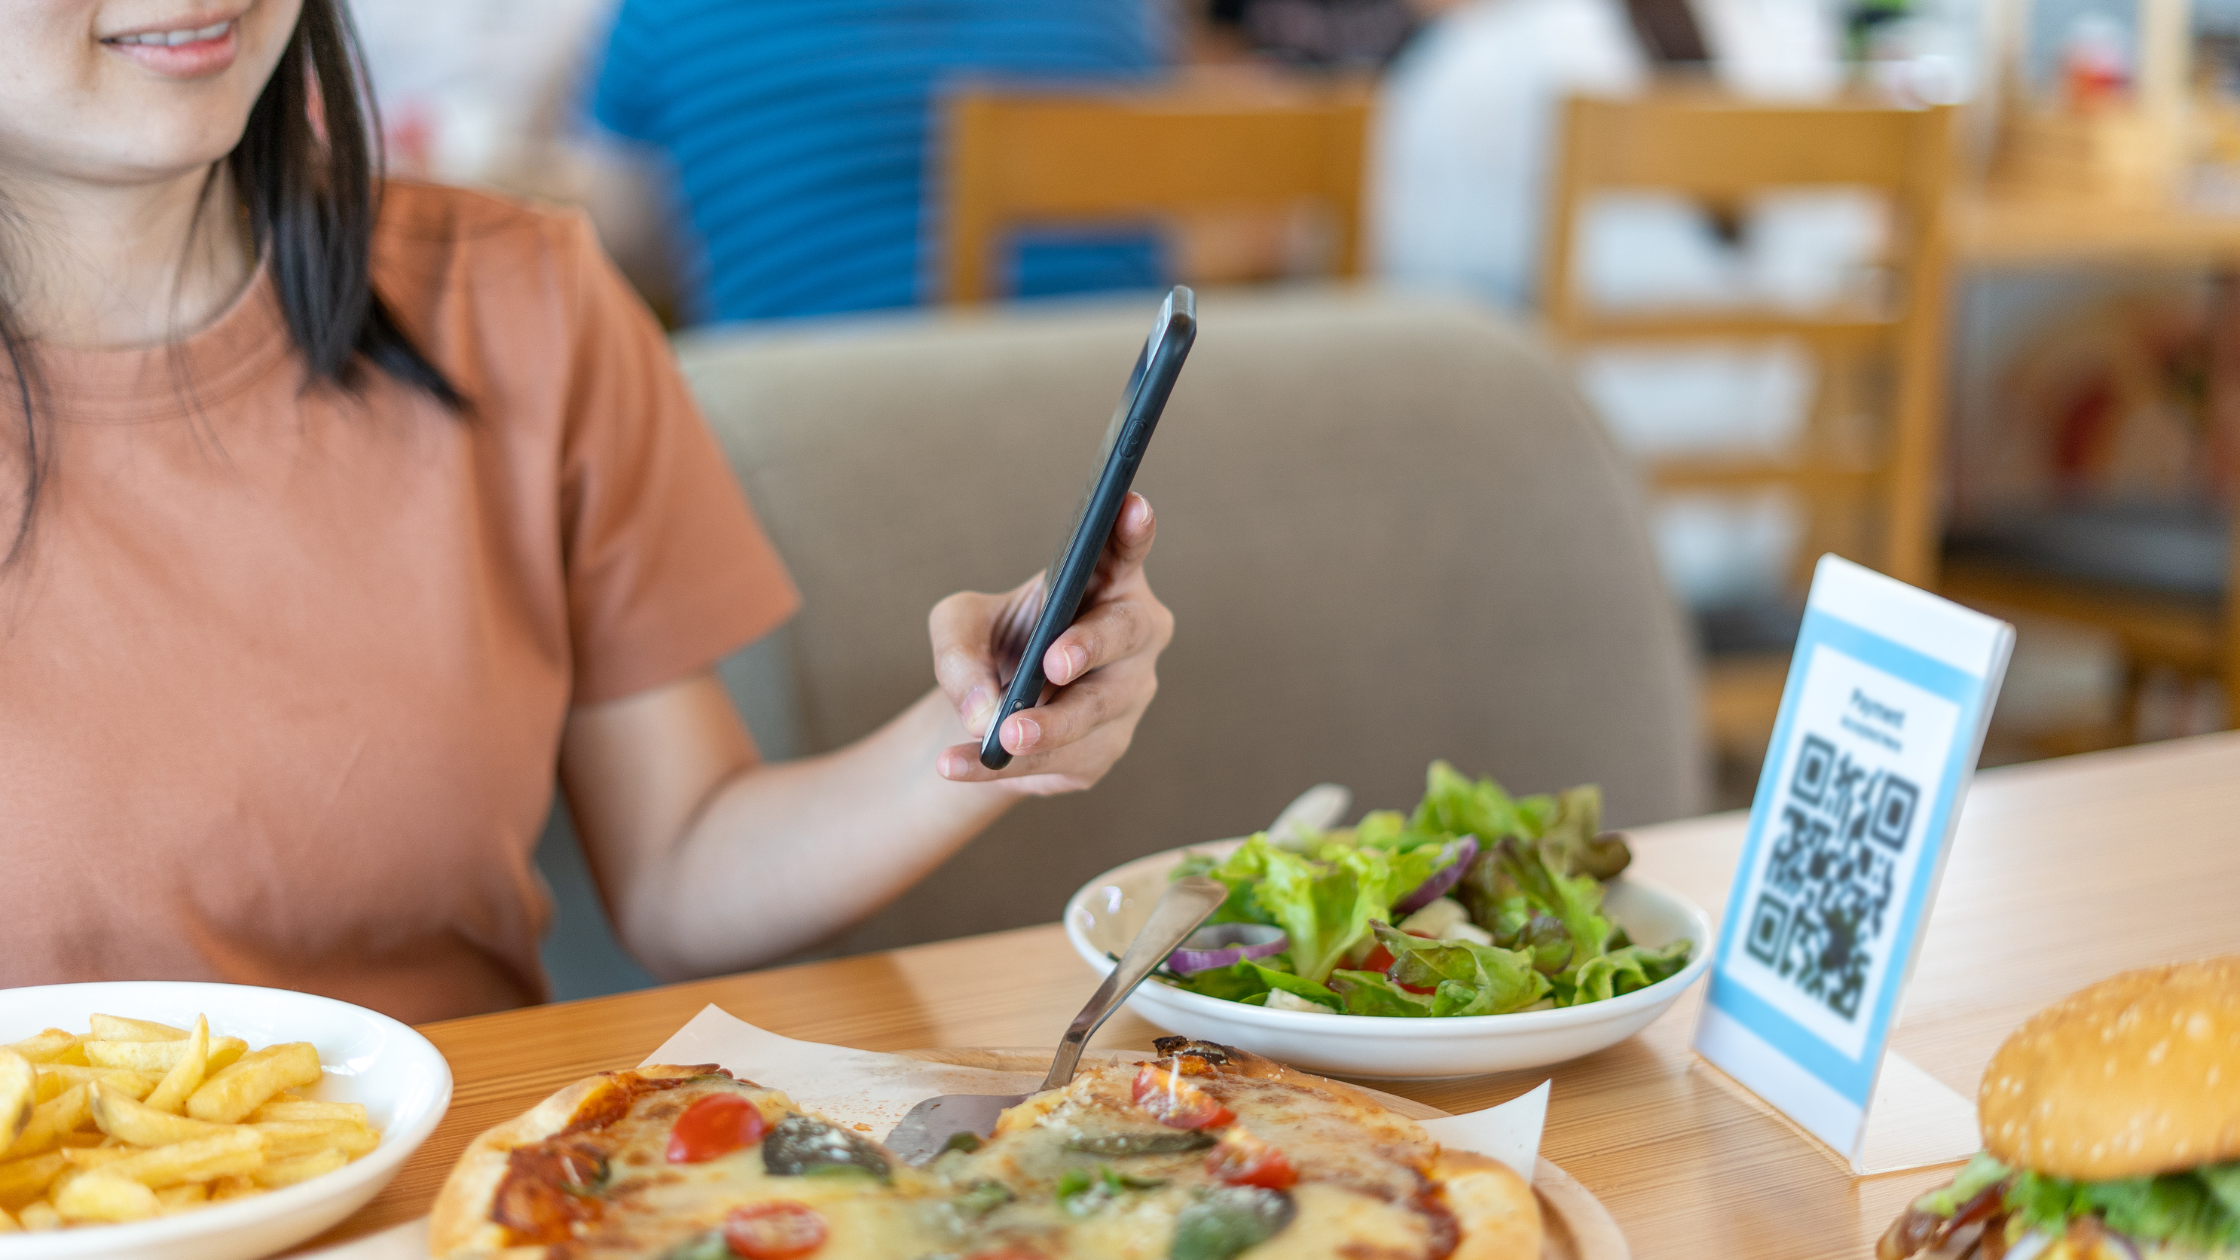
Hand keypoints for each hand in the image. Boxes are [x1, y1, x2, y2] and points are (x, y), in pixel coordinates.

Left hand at [928, 492, 1172, 794]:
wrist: (992, 717)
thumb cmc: (993, 647)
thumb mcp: (959, 627)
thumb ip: (960, 647)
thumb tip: (984, 709)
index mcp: (1105, 583)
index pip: (1126, 551)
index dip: (1133, 531)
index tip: (1130, 506)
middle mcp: (1131, 638)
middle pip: (1125, 636)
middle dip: (1090, 647)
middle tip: (1054, 664)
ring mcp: (1126, 697)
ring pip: (1094, 712)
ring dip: (1048, 726)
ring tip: (1003, 735)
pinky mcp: (1102, 751)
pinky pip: (1057, 760)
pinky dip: (1001, 764)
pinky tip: (957, 764)